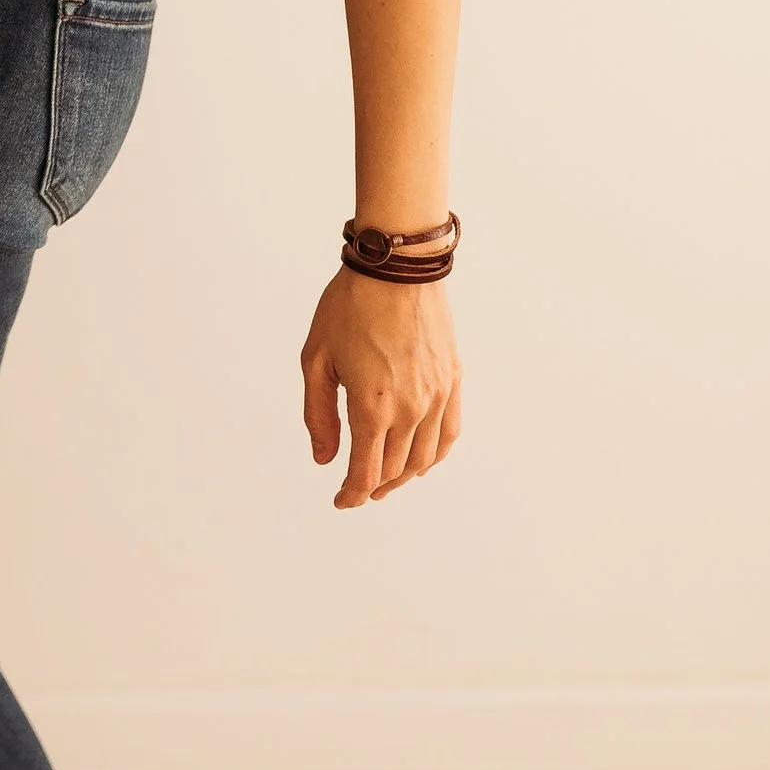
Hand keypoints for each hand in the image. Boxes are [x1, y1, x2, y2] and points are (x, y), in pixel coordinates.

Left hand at [300, 269, 460, 509]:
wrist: (397, 267)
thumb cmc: (349, 307)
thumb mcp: (316, 360)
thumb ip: (319, 414)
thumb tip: (325, 459)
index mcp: (372, 406)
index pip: (365, 473)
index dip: (351, 495)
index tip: (340, 502)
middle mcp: (411, 408)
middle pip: (394, 469)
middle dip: (373, 487)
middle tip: (357, 490)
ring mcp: (437, 396)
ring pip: (424, 458)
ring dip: (404, 477)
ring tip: (385, 480)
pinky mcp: (453, 381)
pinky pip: (449, 433)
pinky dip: (434, 455)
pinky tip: (420, 459)